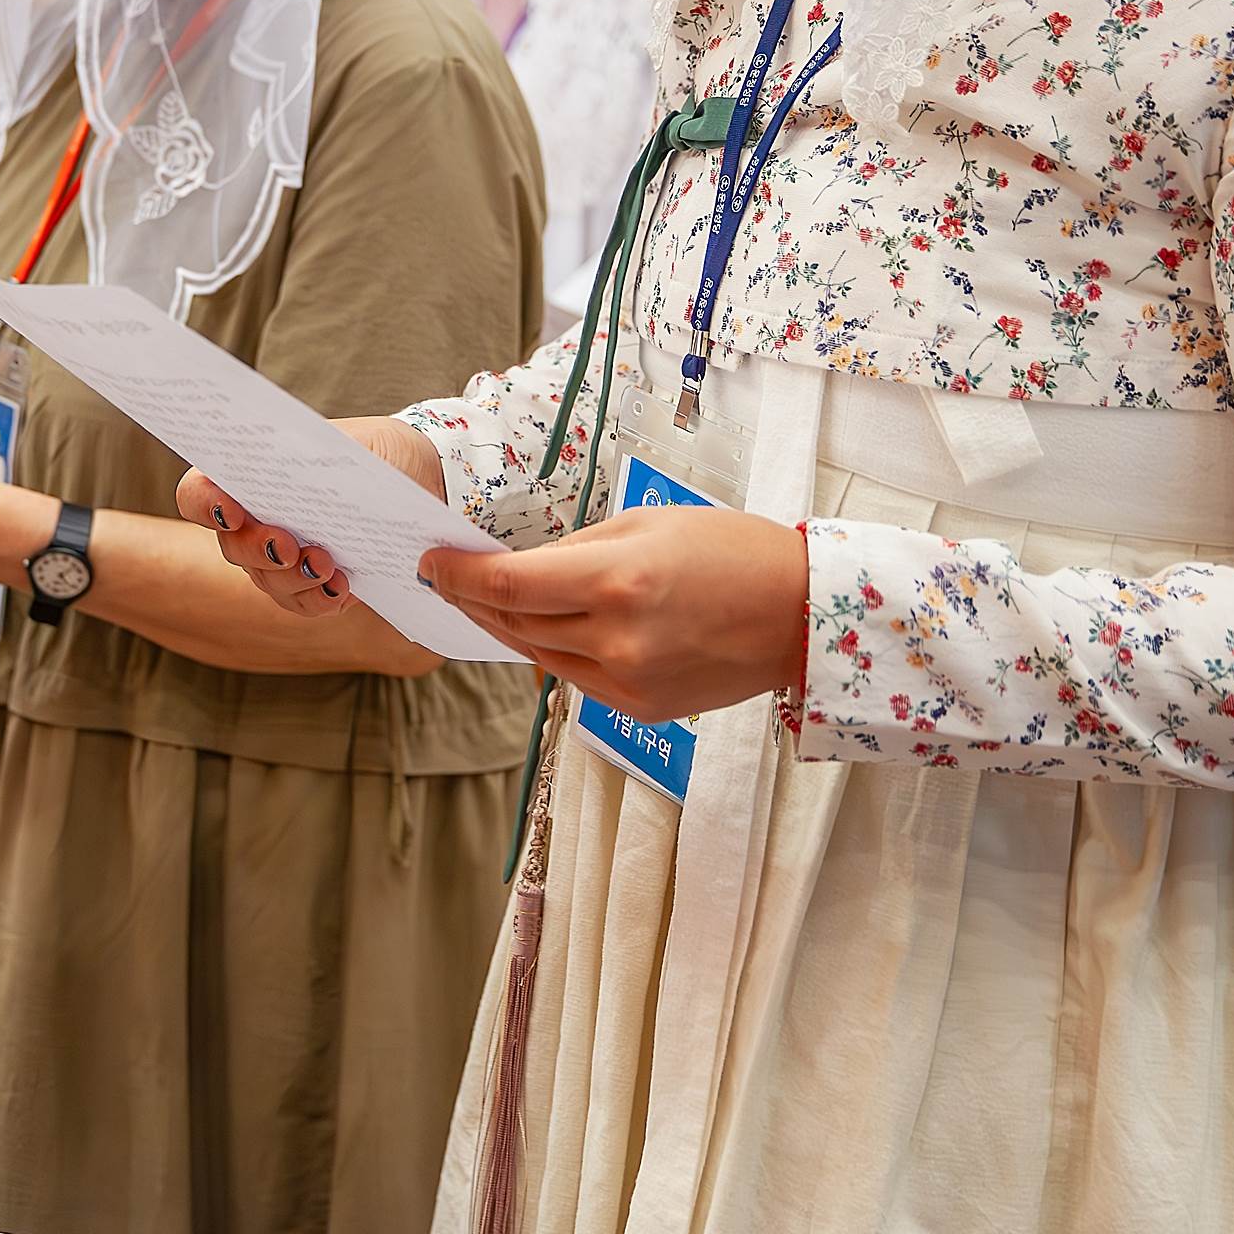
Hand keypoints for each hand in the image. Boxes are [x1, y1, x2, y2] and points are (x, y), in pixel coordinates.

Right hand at [188, 415, 446, 618]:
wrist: (423, 483)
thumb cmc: (381, 453)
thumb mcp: (362, 444)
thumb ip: (331, 459)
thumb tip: (309, 475)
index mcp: (251, 476)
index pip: (198, 492)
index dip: (203, 503)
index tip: (230, 509)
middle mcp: (255, 522)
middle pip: (232, 545)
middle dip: (257, 549)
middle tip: (287, 545)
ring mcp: (280, 560)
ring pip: (267, 580)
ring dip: (293, 578)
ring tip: (327, 565)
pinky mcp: (313, 588)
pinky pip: (303, 603)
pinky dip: (319, 598)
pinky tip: (342, 587)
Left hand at [422, 503, 810, 722]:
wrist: (801, 616)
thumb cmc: (733, 553)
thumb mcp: (649, 524)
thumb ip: (579, 549)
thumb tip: (525, 568)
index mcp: (617, 582)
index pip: (509, 586)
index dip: (460, 576)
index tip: (432, 563)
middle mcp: (616, 639)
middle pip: (515, 624)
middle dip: (475, 600)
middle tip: (448, 578)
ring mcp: (627, 682)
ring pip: (539, 655)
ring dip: (508, 628)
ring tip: (486, 603)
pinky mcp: (640, 709)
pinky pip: (576, 677)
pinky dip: (554, 651)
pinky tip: (544, 629)